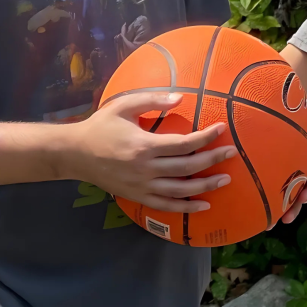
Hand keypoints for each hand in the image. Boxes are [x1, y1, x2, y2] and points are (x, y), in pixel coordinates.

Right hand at [74, 92, 236, 212]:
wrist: (75, 154)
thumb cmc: (101, 126)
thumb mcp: (123, 106)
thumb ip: (152, 100)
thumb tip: (181, 98)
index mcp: (144, 145)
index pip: (183, 143)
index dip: (205, 137)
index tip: (221, 129)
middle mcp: (146, 169)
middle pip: (187, 167)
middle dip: (212, 160)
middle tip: (232, 154)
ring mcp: (142, 186)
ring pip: (180, 191)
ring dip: (205, 187)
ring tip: (225, 180)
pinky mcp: (138, 196)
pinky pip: (165, 206)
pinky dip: (185, 208)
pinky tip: (203, 206)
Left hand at [269, 105, 306, 228]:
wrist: (259, 124)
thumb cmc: (278, 120)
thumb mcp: (292, 114)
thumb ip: (305, 115)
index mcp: (304, 155)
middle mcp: (298, 171)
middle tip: (304, 198)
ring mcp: (285, 181)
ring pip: (294, 199)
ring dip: (293, 209)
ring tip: (286, 218)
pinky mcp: (270, 189)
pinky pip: (274, 203)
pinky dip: (273, 213)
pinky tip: (266, 224)